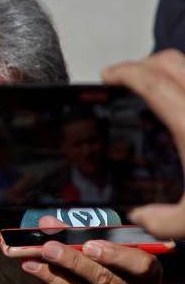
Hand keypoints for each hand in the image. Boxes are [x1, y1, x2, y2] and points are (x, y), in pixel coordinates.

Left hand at [20, 216, 164, 283]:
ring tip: (30, 260)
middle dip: (72, 261)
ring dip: (52, 275)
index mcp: (148, 277)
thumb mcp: (120, 257)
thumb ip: (87, 235)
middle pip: (103, 279)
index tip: (90, 244)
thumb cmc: (124, 275)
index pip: (140, 265)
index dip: (115, 255)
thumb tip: (48, 223)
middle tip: (48, 248)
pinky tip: (35, 273)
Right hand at [102, 49, 184, 237]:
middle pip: (170, 62)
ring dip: (167, 72)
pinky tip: (183, 110)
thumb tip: (141, 216)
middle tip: (125, 80)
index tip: (108, 76)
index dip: (125, 73)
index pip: (151, 83)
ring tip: (152, 91)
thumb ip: (162, 221)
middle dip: (142, 64)